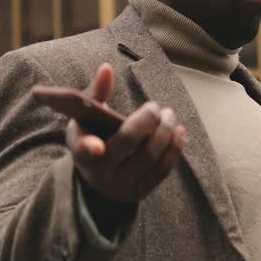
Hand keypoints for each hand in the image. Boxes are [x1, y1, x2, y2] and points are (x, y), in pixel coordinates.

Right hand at [67, 63, 184, 202]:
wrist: (97, 177)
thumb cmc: (92, 136)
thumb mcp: (86, 118)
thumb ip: (96, 93)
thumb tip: (107, 68)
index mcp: (81, 152)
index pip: (84, 151)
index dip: (90, 148)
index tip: (98, 146)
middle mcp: (99, 173)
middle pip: (128, 144)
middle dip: (146, 121)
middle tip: (155, 106)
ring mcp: (121, 186)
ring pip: (150, 157)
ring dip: (165, 131)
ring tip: (169, 114)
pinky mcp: (140, 192)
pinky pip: (162, 170)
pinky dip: (174, 148)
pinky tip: (179, 131)